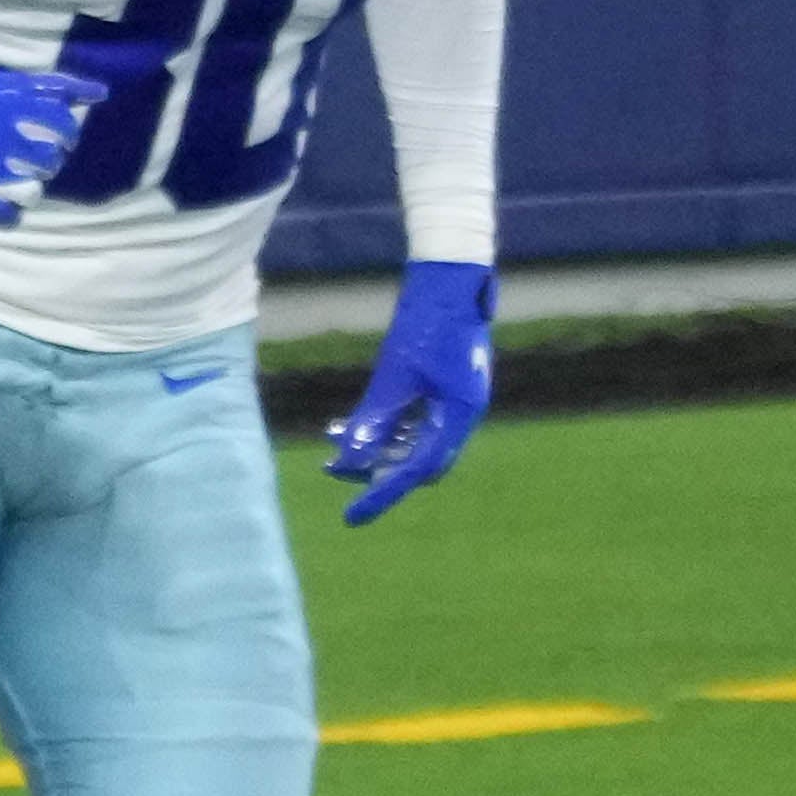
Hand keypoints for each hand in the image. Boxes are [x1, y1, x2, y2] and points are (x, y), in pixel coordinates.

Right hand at [0, 64, 96, 219]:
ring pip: (33, 189)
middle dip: (47, 159)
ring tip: (12, 175)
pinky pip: (9, 214)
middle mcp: (2, 141)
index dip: (65, 132)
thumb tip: (100, 94)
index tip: (56, 135)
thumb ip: (49, 87)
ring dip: (28, 183)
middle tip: (28, 155)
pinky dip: (7, 208)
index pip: (63, 125)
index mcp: (9, 108)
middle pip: (51, 160)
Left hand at [326, 256, 490, 522]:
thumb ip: (375, 417)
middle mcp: (462, 414)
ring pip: (413, 440)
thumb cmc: (427, 321)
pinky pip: (414, 420)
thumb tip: (351, 460)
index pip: (417, 470)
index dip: (381, 494)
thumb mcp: (394, 373)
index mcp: (459, 414)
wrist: (451, 279)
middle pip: (418, 461)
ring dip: (375, 446)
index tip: (351, 517)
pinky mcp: (446, 387)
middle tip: (333, 470)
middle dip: (376, 469)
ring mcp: (457, 400)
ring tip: (332, 441)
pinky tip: (348, 423)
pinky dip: (384, 427)